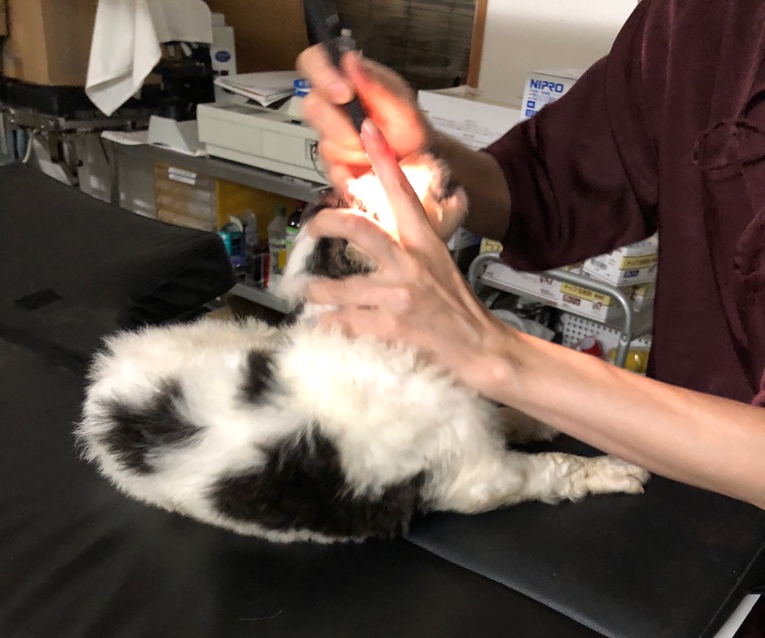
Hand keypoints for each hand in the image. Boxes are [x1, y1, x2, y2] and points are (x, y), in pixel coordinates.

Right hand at [296, 47, 431, 191]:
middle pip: (311, 106)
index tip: (344, 93)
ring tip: (373, 150)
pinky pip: (332, 171)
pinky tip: (368, 169)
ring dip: (351, 149)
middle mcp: (332, 105)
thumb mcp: (403, 106)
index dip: (320, 74)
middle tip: (362, 132)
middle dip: (337, 124)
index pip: (314, 61)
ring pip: (323, 141)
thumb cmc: (409, 129)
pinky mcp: (333, 165)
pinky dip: (351, 173)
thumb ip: (377, 86)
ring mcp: (330, 136)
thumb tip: (351, 61)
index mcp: (346, 79)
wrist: (417, 165)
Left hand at [305, 120, 515, 398]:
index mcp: (426, 244)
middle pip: (360, 229)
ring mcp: (401, 296)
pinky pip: (345, 323)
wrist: (483, 351)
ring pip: (341, 287)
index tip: (368, 130)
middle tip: (312, 227)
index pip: (403, 193)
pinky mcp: (392, 327)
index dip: (384, 160)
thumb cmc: (460, 313)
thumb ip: (415, 249)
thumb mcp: (442, 268)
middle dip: (328, 224)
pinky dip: (331, 326)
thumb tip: (387, 236)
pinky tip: (327, 327)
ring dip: (320, 294)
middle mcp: (412, 264)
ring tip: (311, 296)